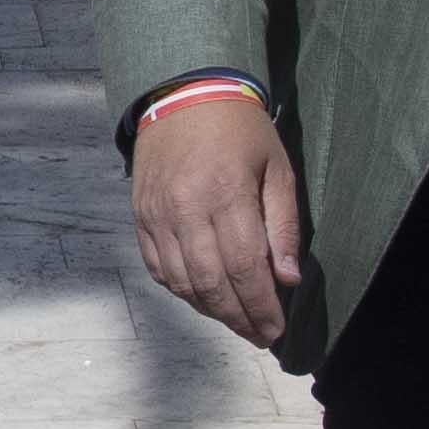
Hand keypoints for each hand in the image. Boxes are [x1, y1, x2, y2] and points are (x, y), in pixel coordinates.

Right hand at [130, 86, 307, 351]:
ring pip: (182, 282)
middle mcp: (187, 208)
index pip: (245, 268)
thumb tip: (286, 279)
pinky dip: (181, 290)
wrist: (184, 93)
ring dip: (210, 310)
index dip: (261, 306)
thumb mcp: (277, 169)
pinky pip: (158, 268)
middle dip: (238, 317)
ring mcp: (158, 215)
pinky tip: (203, 297)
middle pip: (212, 283)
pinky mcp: (141, 216)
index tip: (275, 330)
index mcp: (227, 193)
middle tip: (259, 335)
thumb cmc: (241, 131)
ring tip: (235, 320)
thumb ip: (283, 225)